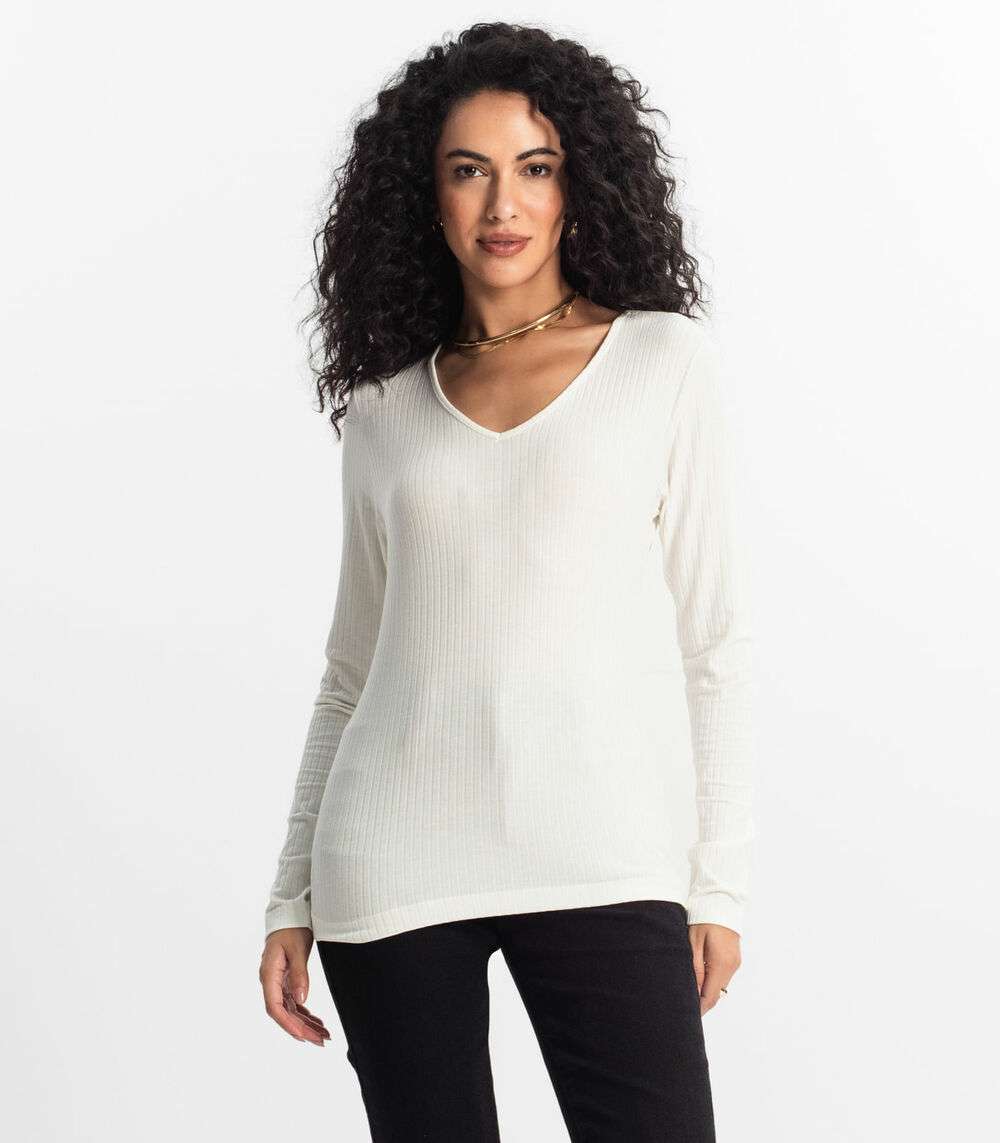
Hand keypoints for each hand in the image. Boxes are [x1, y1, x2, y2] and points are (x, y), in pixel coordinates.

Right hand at [259, 927, 331, 1045]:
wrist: (290, 913)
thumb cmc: (292, 927)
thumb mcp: (297, 949)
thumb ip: (299, 975)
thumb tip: (302, 1000)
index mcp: (269, 974)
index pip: (275, 1007)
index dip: (288, 1024)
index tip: (303, 1036)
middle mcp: (271, 981)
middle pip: (284, 1012)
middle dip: (302, 1029)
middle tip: (321, 1041)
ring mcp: (278, 982)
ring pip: (290, 1009)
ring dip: (306, 1023)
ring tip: (324, 1035)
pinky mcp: (286, 980)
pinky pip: (294, 1002)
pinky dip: (305, 1013)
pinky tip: (318, 1022)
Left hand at [688, 923, 740, 1015]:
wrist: (720, 902)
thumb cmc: (703, 920)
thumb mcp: (693, 944)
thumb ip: (695, 970)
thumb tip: (694, 993)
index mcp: (721, 964)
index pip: (710, 997)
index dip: (699, 1008)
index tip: (687, 1015)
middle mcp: (732, 967)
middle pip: (716, 993)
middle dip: (701, 1001)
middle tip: (684, 1005)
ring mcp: (735, 963)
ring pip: (720, 985)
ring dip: (706, 990)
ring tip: (689, 989)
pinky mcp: (735, 959)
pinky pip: (723, 976)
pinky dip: (712, 980)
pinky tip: (700, 975)